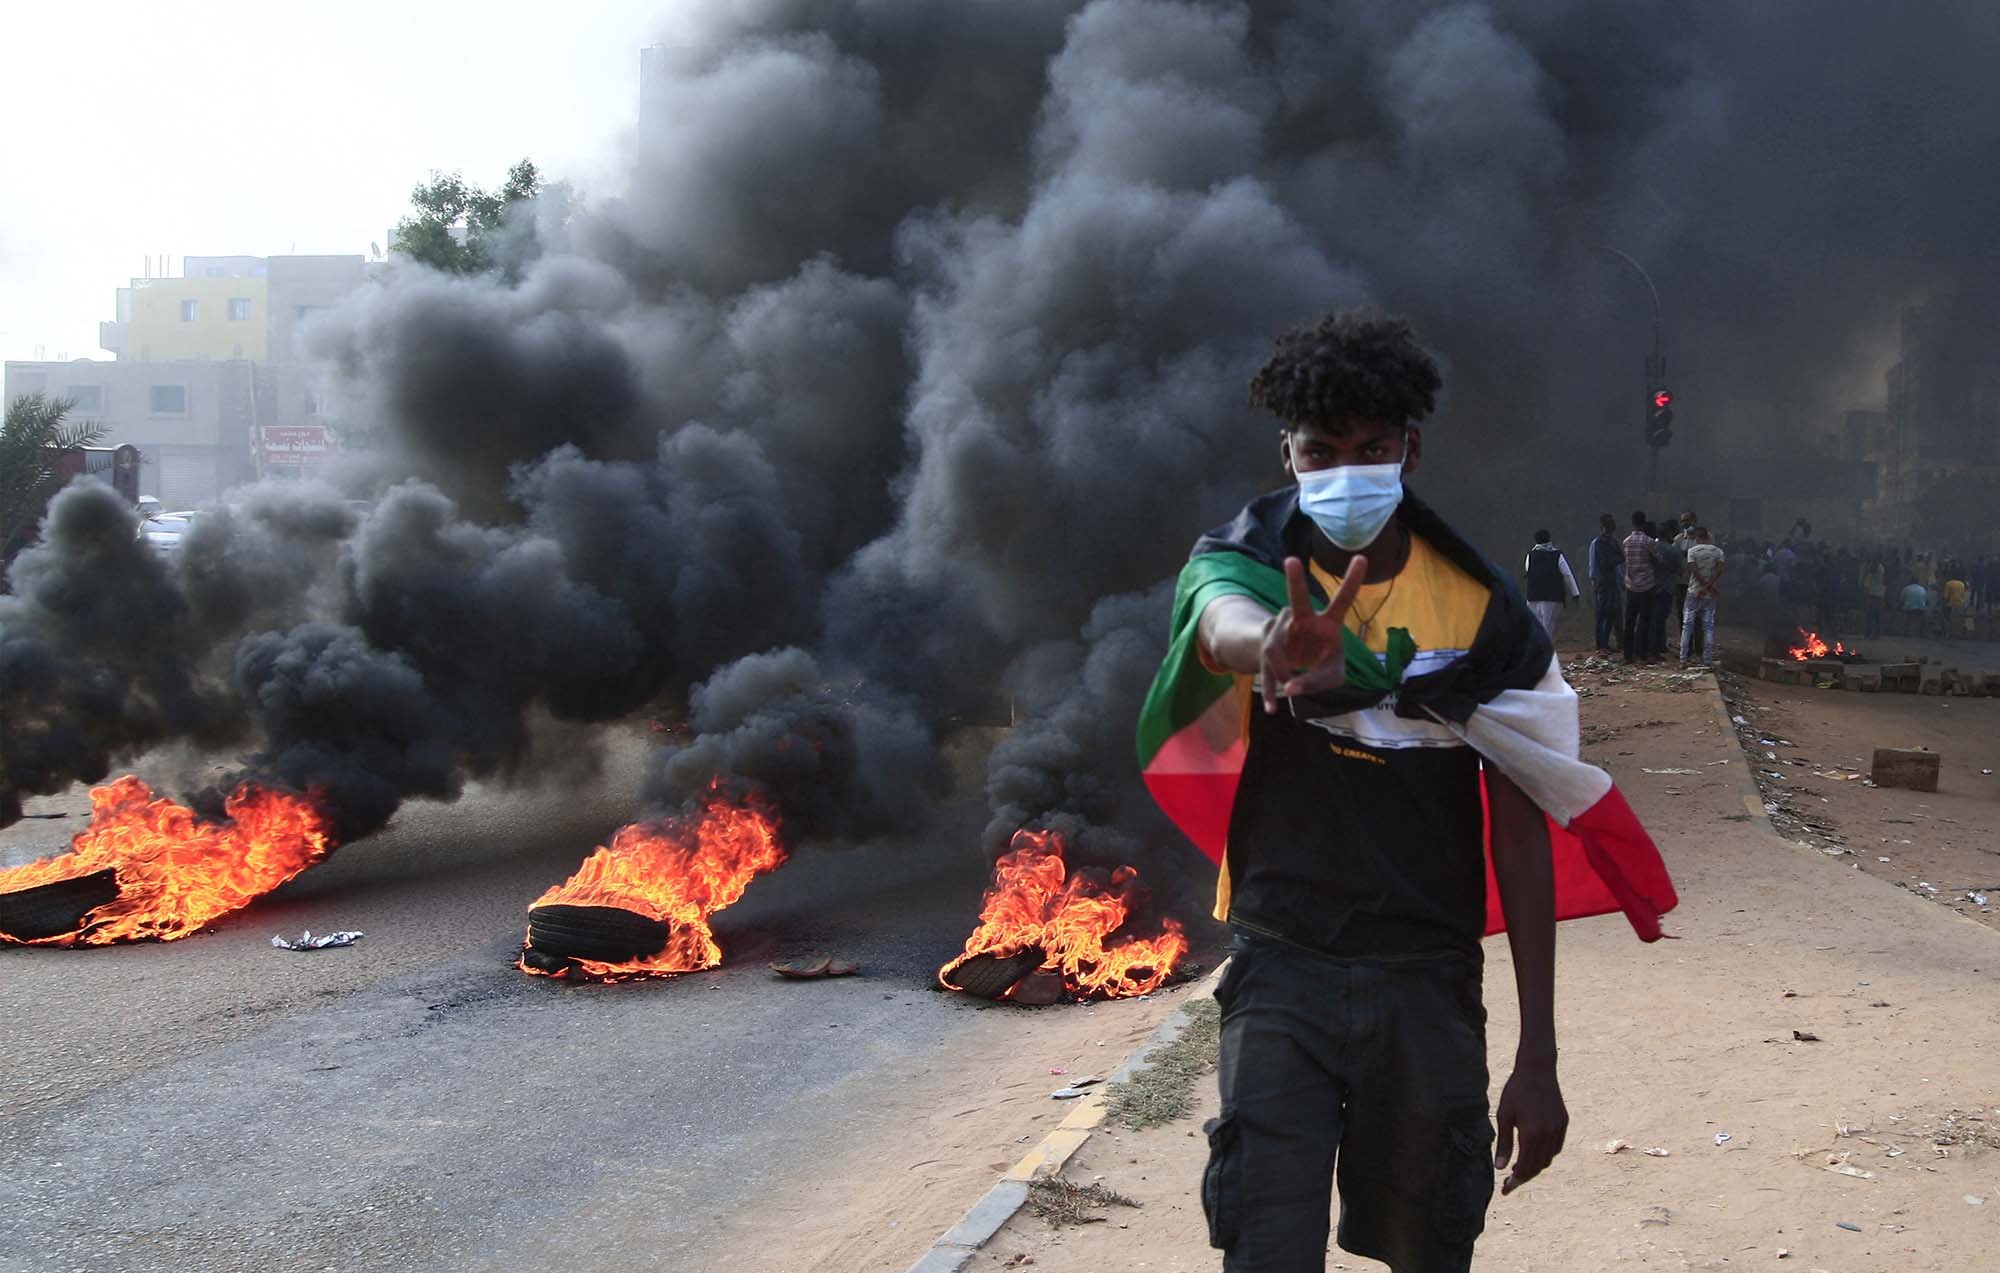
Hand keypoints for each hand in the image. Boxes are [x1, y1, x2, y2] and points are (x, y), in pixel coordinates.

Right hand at [1258, 555, 1367, 712]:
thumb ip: (1317, 682)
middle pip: (1297, 600)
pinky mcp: (1265, 646)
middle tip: (1291, 560)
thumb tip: (1290, 688)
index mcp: (1327, 624)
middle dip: (1295, 580)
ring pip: (1277, 649)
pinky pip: (1265, 666)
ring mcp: (1280, 630)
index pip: (1342, 601)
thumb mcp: (1331, 677)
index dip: (1352, 581)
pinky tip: (1271, 708)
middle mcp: (1302, 620)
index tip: (1362, 557)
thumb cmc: (1321, 663)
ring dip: (1283, 672)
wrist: (1293, 665)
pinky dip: (1270, 690)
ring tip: (1289, 690)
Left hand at [1493, 1061, 1566, 1194]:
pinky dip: (1545, 1155)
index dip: (1515, 1181)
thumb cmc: (1516, 1091)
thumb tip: (1500, 1168)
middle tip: (1510, 1182)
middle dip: (1524, 1177)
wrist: (1537, 1070)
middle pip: (1538, 1166)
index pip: (1525, 1167)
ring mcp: (1558, 1129)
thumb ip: (1503, 1143)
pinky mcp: (1564, 1123)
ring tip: (1519, 1168)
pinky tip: (1533, 1154)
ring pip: (1548, 1158)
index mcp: (1531, 1134)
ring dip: (1535, 1167)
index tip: (1505, 1190)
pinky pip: (1556, 1147)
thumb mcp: (1504, 1116)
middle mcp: (1548, 1134)